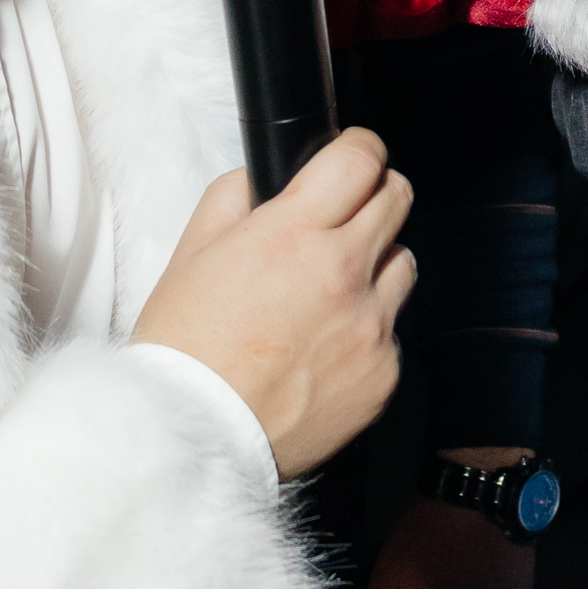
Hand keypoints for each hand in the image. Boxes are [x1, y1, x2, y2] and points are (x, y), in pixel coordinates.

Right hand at [133, 129, 412, 477]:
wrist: (195, 440)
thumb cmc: (184, 352)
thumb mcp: (189, 255)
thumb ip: (232, 199)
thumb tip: (265, 179)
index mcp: (293, 235)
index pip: (360, 159)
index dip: (359, 148)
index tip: (354, 155)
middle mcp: (342, 274)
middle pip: (397, 198)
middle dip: (374, 195)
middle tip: (347, 214)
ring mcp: (371, 326)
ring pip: (403, 263)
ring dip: (376, 264)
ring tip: (331, 292)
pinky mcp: (385, 374)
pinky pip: (393, 331)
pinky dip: (368, 331)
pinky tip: (326, 350)